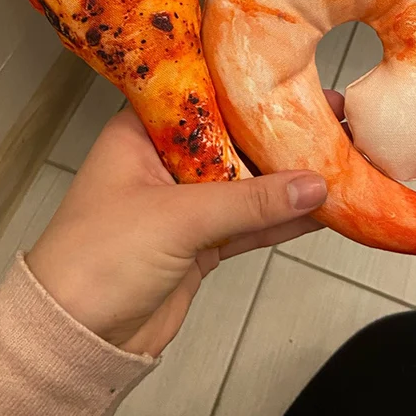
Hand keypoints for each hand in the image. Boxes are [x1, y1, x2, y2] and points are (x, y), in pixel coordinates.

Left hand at [27, 91, 343, 356]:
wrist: (75, 339)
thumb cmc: (99, 259)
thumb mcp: (176, 218)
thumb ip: (249, 201)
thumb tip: (314, 184)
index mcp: (141, 135)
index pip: (202, 97)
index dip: (248, 86)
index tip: (296, 76)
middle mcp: (164, 162)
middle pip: (232, 139)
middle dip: (279, 131)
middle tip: (334, 115)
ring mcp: (184, 204)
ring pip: (246, 183)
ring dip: (289, 177)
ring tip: (340, 154)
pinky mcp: (200, 243)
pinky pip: (249, 224)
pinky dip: (282, 219)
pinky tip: (321, 208)